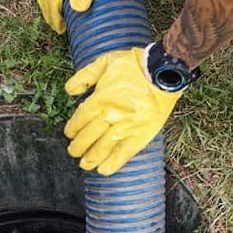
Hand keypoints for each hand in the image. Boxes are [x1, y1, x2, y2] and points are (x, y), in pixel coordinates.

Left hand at [64, 47, 181, 175]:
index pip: (81, 119)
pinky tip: (104, 170)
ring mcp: (127, 127)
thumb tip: (69, 91)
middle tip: (73, 152)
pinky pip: (125, 153)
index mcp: (101, 99)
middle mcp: (111, 116)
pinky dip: (114, 163)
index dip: (73, 128)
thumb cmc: (134, 65)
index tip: (69, 134)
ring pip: (104, 147)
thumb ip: (84, 76)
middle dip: (78, 146)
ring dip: (92, 158)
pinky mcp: (141, 135)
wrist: (163, 71)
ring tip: (85, 164)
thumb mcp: (105, 61)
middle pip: (89, 136)